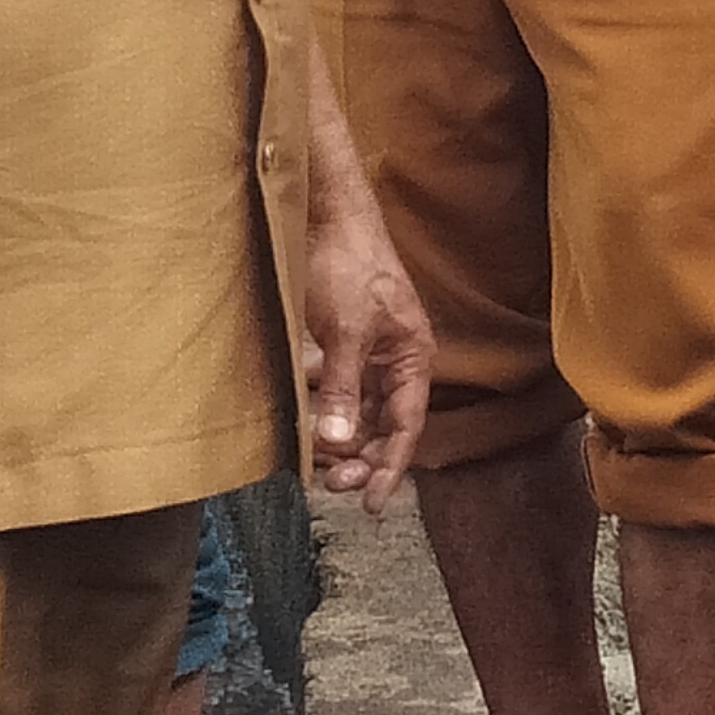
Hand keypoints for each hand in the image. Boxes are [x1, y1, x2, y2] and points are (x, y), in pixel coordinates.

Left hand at [299, 150, 431, 516]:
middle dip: (360, 458)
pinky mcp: (338, 341)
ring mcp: (366, 351)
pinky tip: (302, 420)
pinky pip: (335, 389)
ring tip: (314, 459)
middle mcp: (395, 359)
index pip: (406, 428)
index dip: (389, 469)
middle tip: (330, 484)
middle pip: (384, 426)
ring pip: (358, 411)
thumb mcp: (346, 330)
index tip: (368, 504)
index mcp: (412, 357)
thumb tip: (339, 441)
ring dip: (339, 437)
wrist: (325, 211)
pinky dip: (321, 409)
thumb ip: (344, 388)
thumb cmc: (348, 262)